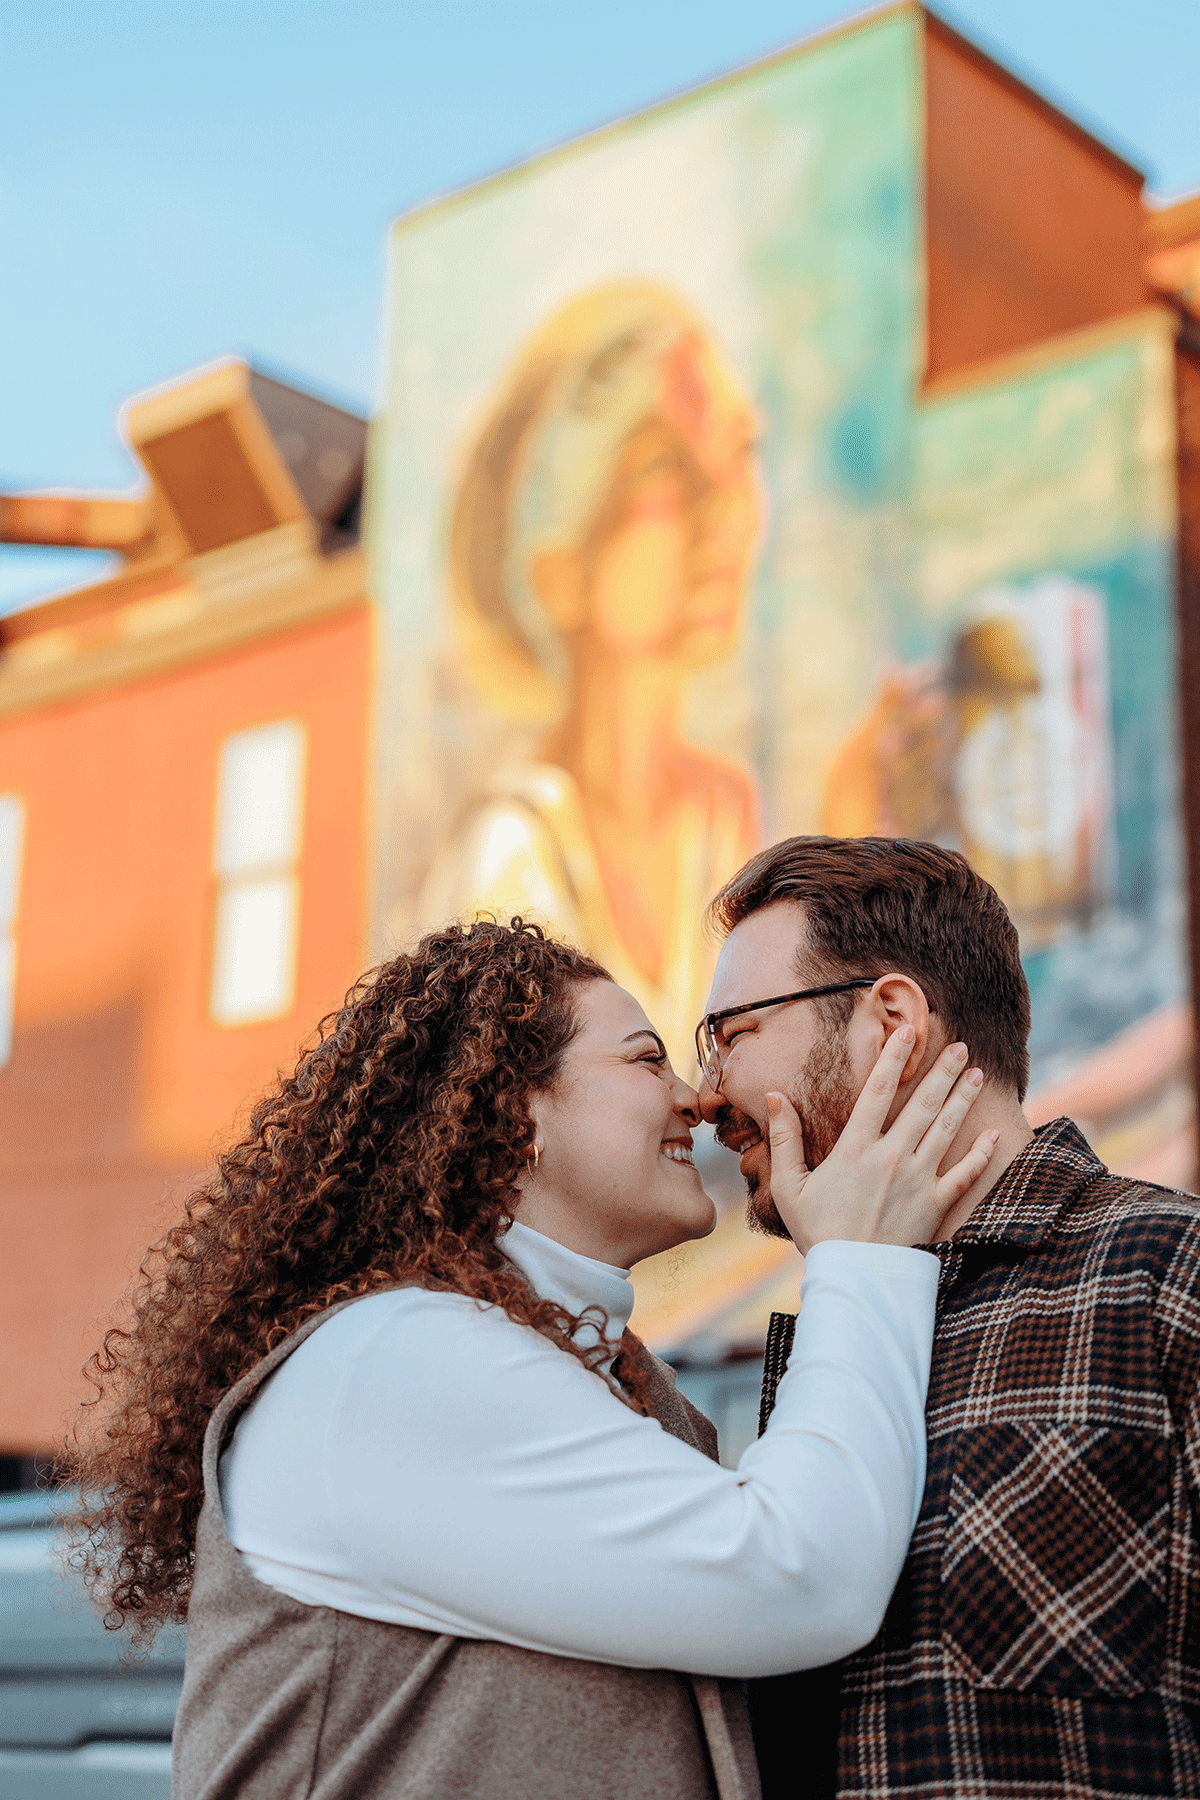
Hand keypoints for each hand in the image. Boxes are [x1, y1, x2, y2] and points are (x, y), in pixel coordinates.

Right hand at [765, 1030, 996, 1253]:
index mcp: (855, 1149)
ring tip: (978, 1074)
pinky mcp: (934, 1205)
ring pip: (946, 1130)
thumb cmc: (817, 1233)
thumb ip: (783, 1139)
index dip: (892, 1059)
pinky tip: (995, 1134)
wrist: (852, 1277)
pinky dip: (981, 1154)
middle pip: (922, 1104)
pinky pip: (964, 1174)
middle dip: (943, 1071)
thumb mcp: (788, 1187)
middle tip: (961, 1047)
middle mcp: (891, 1157)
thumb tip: (774, 1096)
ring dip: (964, 1099)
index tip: (906, 1032)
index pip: (876, 1092)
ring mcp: (917, 1180)